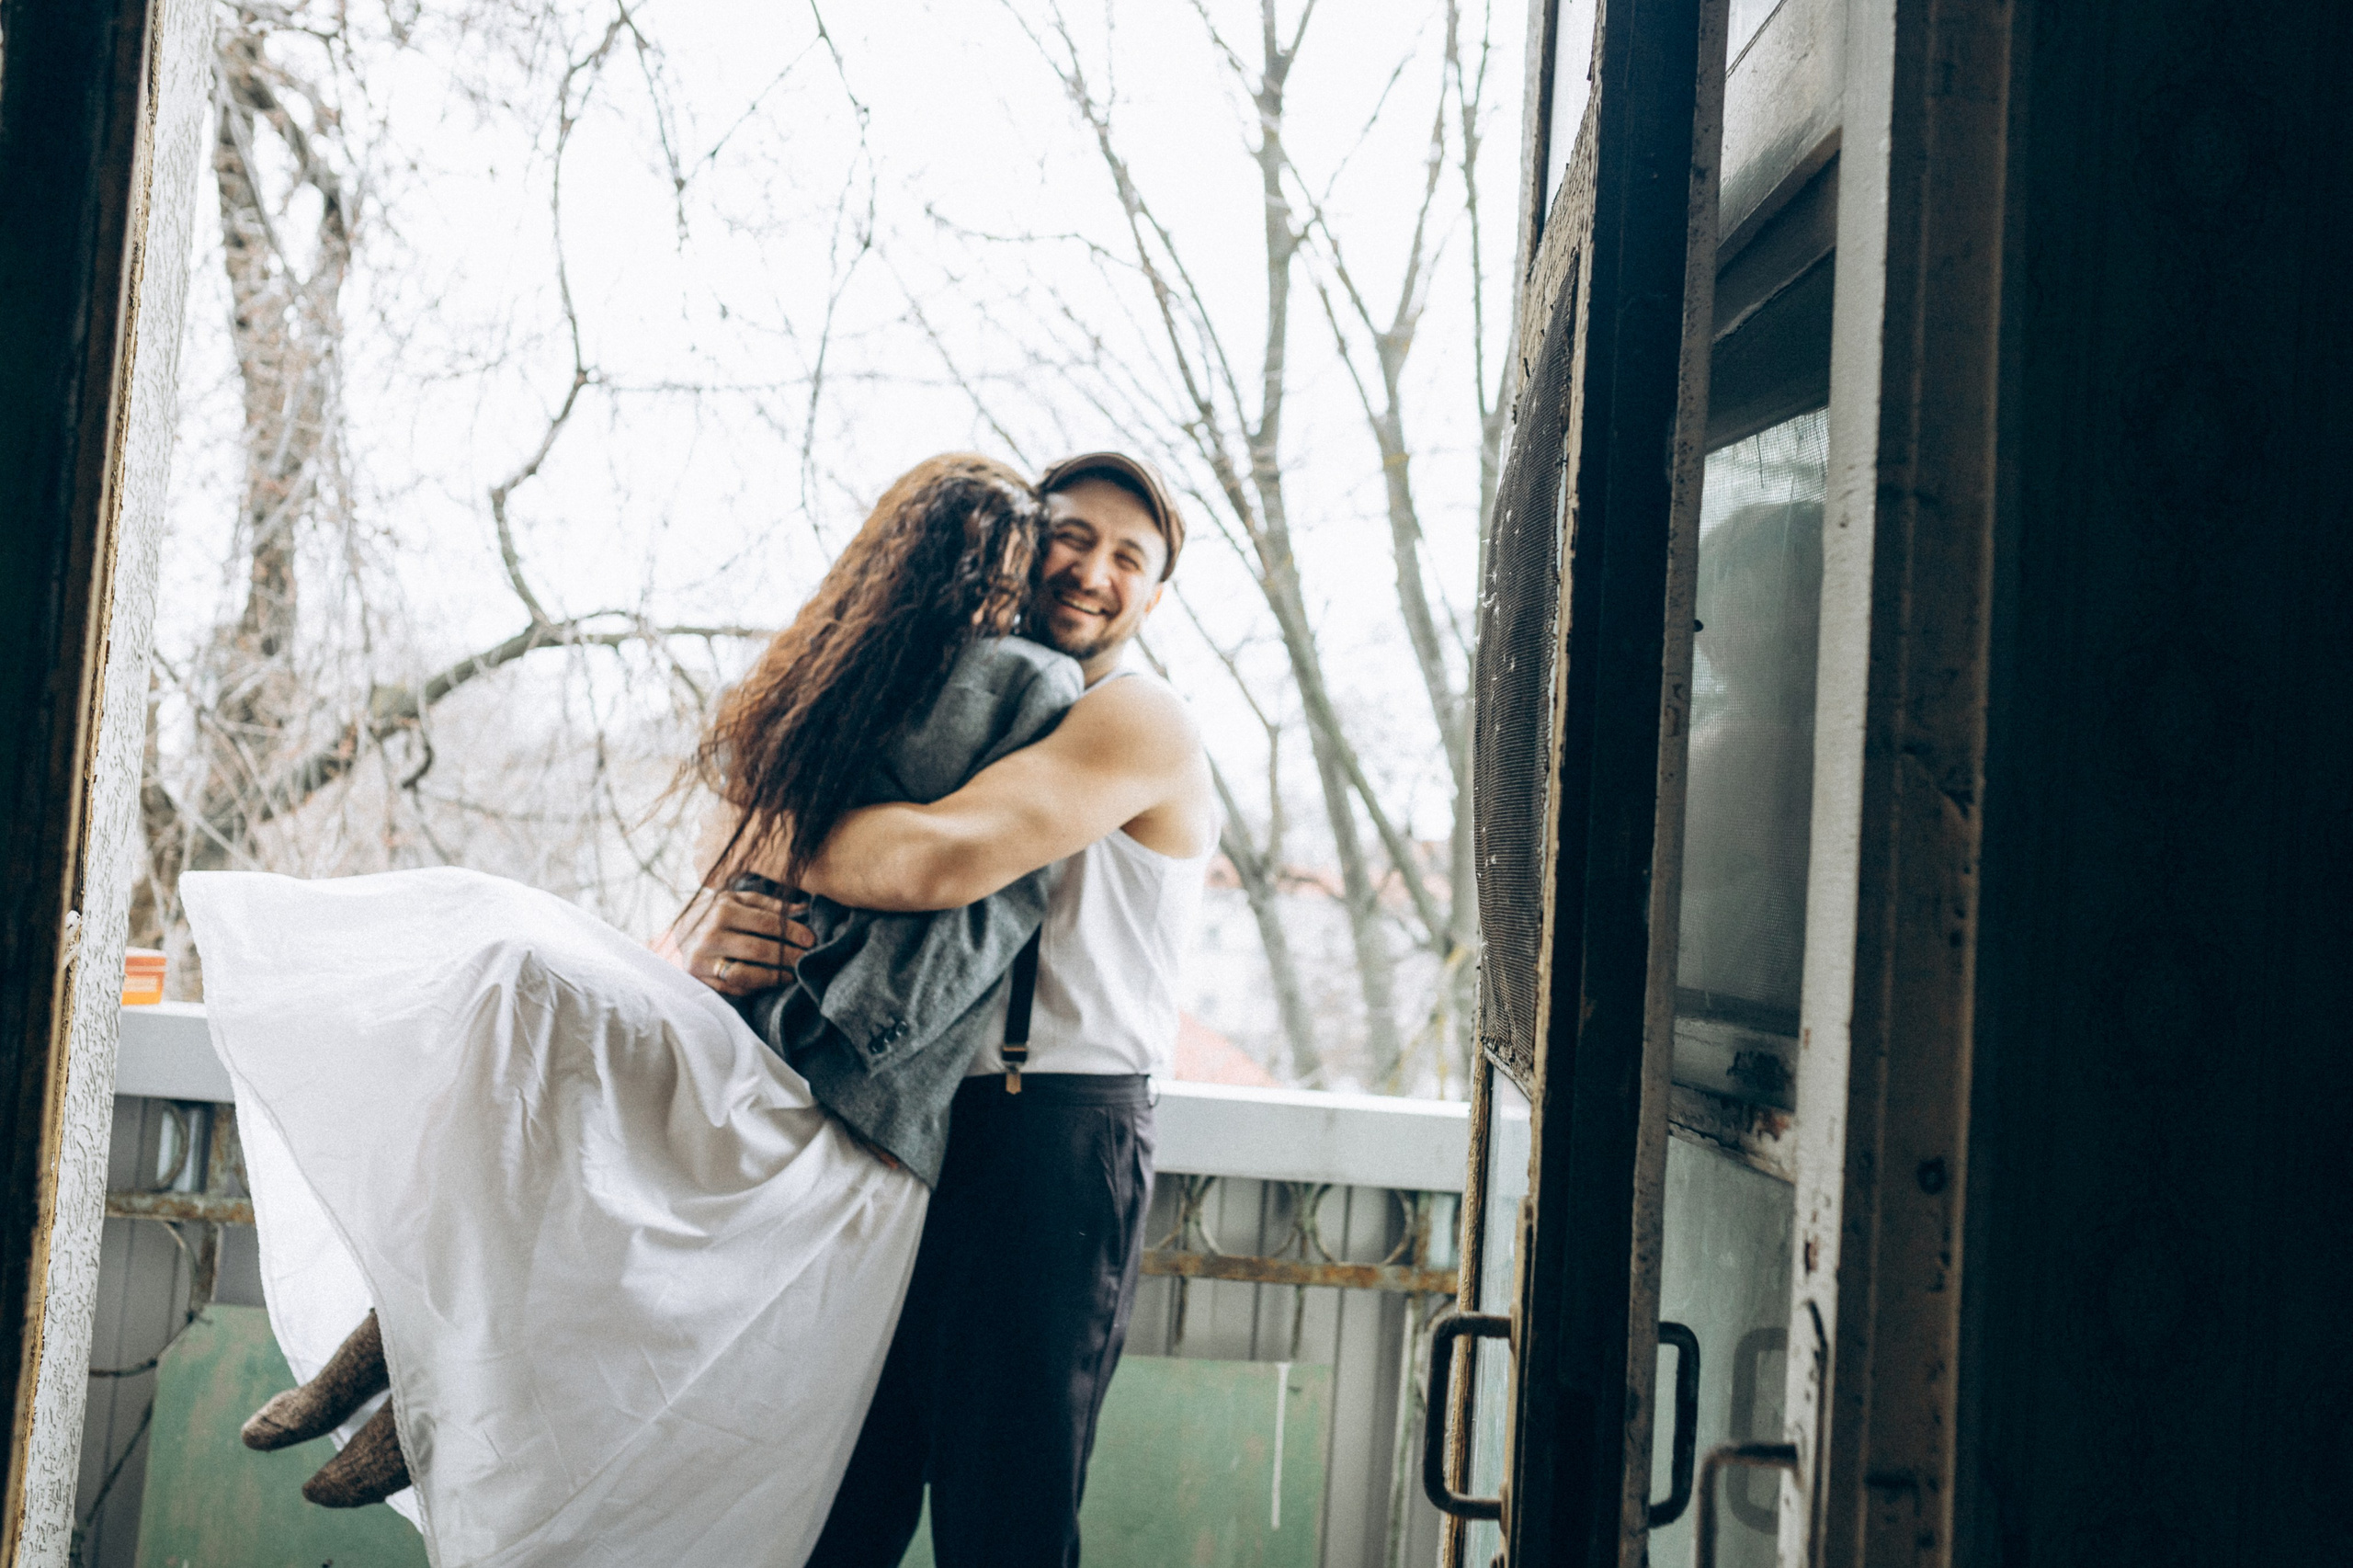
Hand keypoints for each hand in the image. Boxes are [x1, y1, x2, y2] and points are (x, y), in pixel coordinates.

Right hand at [667, 888, 812, 996]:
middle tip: (806, 960)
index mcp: (723, 910)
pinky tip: (770, 982)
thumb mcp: (740, 899)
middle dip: (788, 957)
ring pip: (745, 974)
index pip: (767, 924)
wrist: (680, 928)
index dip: (792, 932)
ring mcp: (702, 960)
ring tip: (791, 975)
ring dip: (773, 977)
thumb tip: (804, 908)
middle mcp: (711, 935)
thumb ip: (771, 904)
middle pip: (758, 950)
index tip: (811, 940)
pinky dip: (755, 987)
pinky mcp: (699, 979)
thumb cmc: (718, 912)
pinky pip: (733, 988)